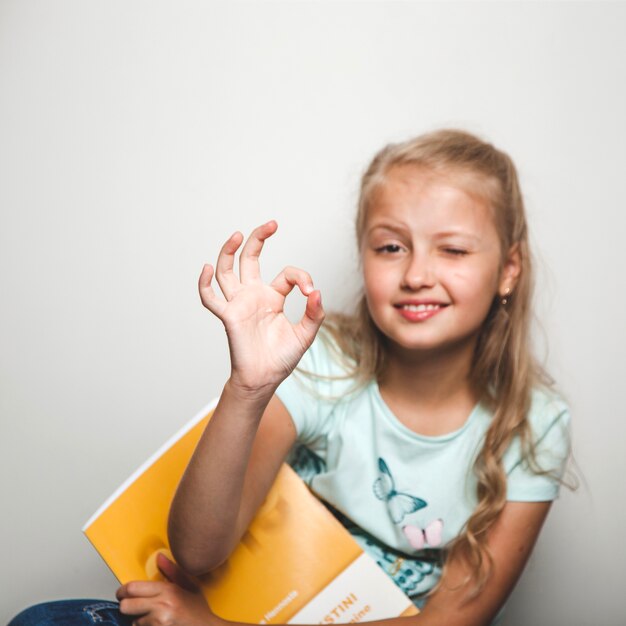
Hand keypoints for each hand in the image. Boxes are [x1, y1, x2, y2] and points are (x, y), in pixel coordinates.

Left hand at [116, 553, 221, 625]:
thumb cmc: (198, 611)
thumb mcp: (189, 586)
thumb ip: (172, 571)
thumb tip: (159, 557)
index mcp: (168, 590)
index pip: (133, 588)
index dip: (122, 590)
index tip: (122, 592)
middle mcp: (161, 606)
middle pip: (126, 606)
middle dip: (125, 606)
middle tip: (130, 605)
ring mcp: (159, 623)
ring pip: (133, 621)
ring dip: (138, 620)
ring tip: (152, 617)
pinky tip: (156, 625)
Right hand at [199, 221, 324, 395]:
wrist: (265, 379)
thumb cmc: (282, 358)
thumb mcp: (306, 335)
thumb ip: (314, 314)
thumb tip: (316, 292)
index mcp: (273, 297)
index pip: (286, 274)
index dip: (301, 277)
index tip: (310, 291)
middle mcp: (254, 295)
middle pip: (250, 259)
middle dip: (259, 239)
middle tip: (272, 224)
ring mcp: (239, 304)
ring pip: (227, 271)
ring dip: (229, 252)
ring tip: (238, 235)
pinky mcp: (229, 317)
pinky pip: (211, 299)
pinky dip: (204, 284)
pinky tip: (206, 268)